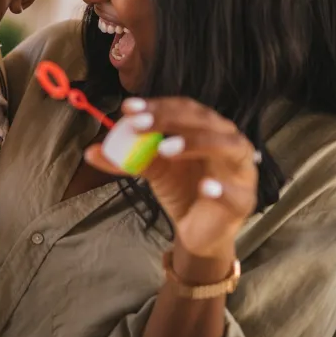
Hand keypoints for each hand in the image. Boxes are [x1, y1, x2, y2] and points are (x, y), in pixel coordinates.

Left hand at [85, 98, 257, 259]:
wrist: (197, 230)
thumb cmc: (181, 189)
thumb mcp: (152, 170)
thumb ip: (128, 159)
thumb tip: (91, 151)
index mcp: (206, 128)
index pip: (185, 108)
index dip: (157, 106)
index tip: (128, 109)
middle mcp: (227, 141)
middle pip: (205, 121)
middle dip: (171, 120)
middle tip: (140, 125)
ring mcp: (240, 170)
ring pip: (227, 147)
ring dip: (196, 143)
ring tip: (165, 149)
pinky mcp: (244, 201)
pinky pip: (236, 193)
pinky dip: (221, 189)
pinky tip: (205, 187)